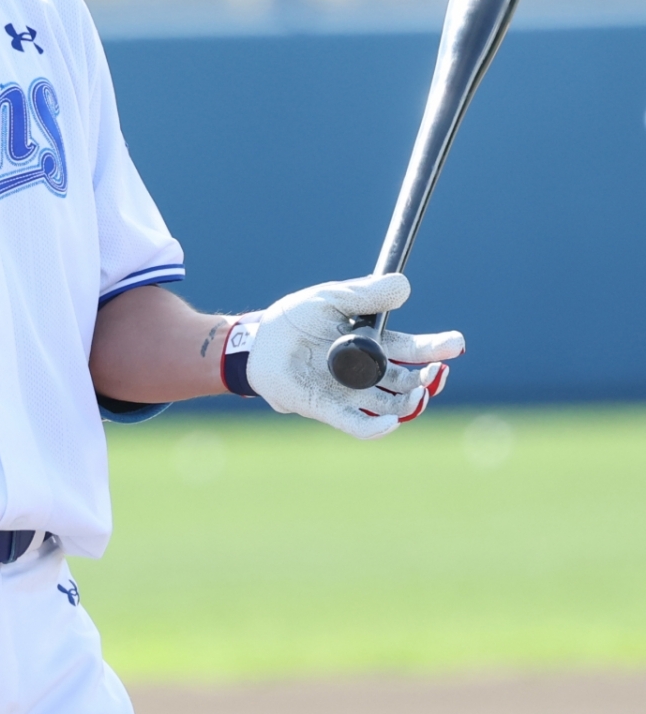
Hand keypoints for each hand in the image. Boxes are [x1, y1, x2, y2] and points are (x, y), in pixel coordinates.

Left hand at [243, 273, 463, 439]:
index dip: (438, 348)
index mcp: (374, 345)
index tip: (456, 344)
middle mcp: (368, 373)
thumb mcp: (331, 298)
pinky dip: (377, 428)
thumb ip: (366, 294)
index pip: (414, 350)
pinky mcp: (329, 410)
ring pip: (393, 407)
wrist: (257, 344)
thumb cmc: (294, 320)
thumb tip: (404, 286)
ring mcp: (351, 394)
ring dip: (410, 403)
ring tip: (417, 392)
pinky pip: (359, 425)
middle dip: (429, 379)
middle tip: (436, 371)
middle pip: (411, 383)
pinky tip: (391, 422)